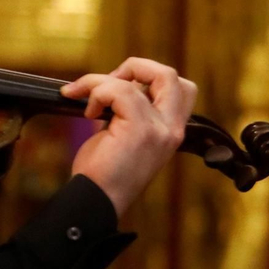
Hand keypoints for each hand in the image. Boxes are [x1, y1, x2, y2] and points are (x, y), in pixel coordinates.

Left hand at [61, 57, 196, 218]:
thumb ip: (131, 112)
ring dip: (101, 82)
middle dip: (135, 67)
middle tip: (109, 82)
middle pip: (169, 75)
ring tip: (86, 99)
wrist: (97, 201)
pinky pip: (119, 91)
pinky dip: (96, 92)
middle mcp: (172, 129)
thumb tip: (115, 86)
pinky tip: (88, 112)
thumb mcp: (126, 136)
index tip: (121, 87)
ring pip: (138, 80)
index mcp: (172, 130)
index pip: (182, 87)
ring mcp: (160, 129)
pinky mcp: (140, 130)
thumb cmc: (105, 174)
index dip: (151, 77)